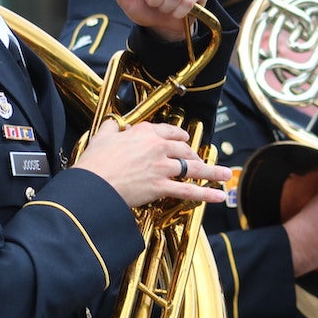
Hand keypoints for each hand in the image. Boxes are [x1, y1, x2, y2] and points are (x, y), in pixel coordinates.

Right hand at [74, 120, 230, 207]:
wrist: (92, 185)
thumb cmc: (94, 163)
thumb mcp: (102, 136)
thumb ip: (112, 127)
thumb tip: (113, 122)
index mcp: (144, 132)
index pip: (170, 131)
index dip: (180, 137)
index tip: (184, 140)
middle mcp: (157, 147)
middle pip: (184, 150)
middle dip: (194, 155)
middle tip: (200, 160)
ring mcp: (162, 167)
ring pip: (193, 168)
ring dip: (211, 172)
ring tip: (225, 175)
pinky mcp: (161, 187)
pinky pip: (188, 190)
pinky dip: (206, 194)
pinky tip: (218, 195)